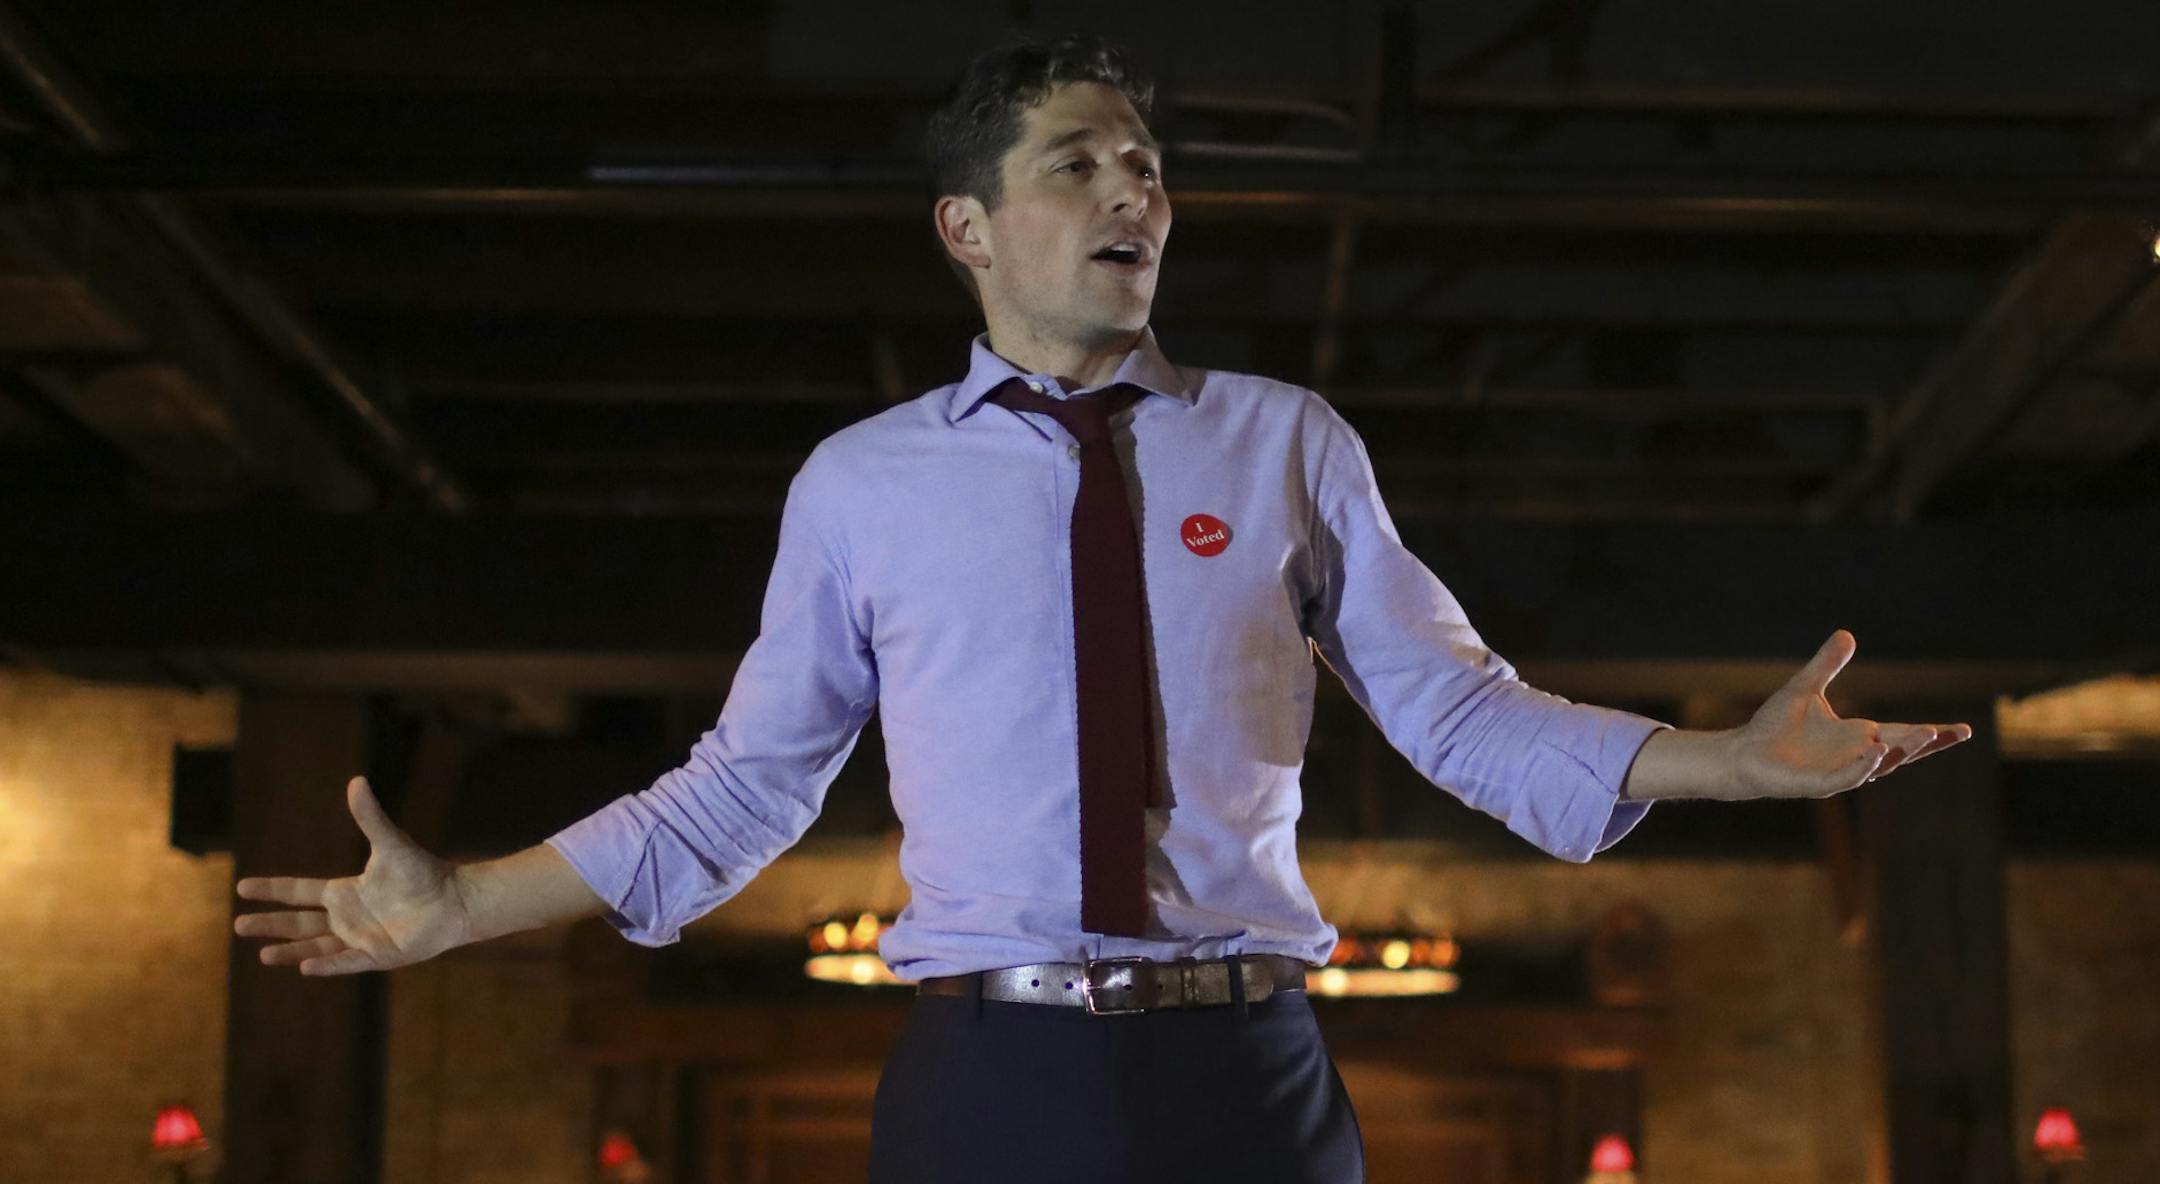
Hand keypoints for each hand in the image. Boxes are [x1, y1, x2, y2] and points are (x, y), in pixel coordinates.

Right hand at [233, 776, 472, 974]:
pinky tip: (305, 966)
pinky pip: (347, 961)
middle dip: (270, 924)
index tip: (241, 886)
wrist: (456, 899)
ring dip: (291, 949)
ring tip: (262, 955)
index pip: (299, 892)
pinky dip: (327, 964)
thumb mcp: (390, 843)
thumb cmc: (423, 872)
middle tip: (238, 925)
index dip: (271, 890)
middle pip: (299, 922)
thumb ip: (370, 817)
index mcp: (345, 893)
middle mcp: (347, 917)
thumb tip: (357, 781)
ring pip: (317, 945)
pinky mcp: (378, 955)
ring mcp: (360, 938)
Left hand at [1728, 630, 1973, 799]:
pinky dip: (1863, 766)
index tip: (1964, 730)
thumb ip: (1827, 664)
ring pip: (1879, 766)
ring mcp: (1839, 772)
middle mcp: (1854, 756)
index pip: (1903, 734)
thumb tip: (1847, 634)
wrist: (1742, 752)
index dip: (1933, 734)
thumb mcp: (1805, 688)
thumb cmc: (1773, 726)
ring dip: (1900, 753)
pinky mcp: (1818, 784)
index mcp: (1857, 736)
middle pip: (1900, 752)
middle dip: (1926, 744)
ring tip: (1925, 735)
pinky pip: (1847, 777)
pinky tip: (1876, 751)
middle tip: (1953, 732)